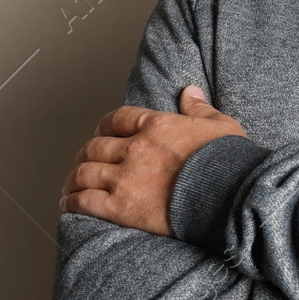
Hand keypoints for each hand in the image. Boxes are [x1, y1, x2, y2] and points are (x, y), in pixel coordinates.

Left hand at [59, 85, 247, 235]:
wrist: (230, 198)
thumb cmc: (229, 164)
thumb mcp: (221, 126)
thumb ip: (200, 109)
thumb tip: (190, 92)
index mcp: (156, 126)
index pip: (118, 119)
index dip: (105, 127)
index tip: (102, 133)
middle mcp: (135, 149)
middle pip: (96, 147)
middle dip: (85, 154)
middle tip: (83, 162)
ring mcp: (125, 178)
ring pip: (84, 172)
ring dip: (73, 179)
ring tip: (69, 186)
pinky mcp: (122, 207)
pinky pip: (86, 201)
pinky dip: (73, 202)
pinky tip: (68, 204)